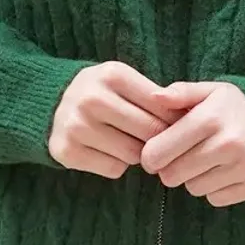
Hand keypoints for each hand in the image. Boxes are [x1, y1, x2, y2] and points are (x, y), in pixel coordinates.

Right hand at [49, 62, 181, 178]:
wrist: (53, 101)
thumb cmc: (102, 91)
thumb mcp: (125, 80)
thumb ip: (155, 95)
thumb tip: (192, 117)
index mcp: (112, 74)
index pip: (161, 106)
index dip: (174, 120)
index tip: (179, 127)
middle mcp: (92, 99)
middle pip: (149, 132)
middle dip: (159, 139)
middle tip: (158, 140)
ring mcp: (76, 126)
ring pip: (132, 154)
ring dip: (138, 153)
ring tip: (130, 141)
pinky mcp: (66, 151)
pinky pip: (113, 169)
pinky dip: (117, 164)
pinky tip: (109, 150)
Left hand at [140, 82, 244, 206]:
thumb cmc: (236, 107)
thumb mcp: (210, 91)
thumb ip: (181, 92)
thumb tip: (153, 96)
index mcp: (210, 117)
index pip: (160, 152)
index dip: (152, 155)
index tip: (155, 152)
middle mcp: (229, 143)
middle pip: (173, 176)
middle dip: (172, 168)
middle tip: (182, 156)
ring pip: (194, 189)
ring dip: (195, 178)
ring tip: (208, 160)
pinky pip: (216, 199)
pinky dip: (216, 189)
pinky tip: (225, 170)